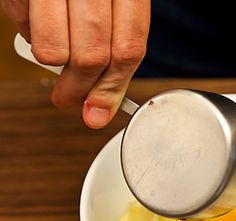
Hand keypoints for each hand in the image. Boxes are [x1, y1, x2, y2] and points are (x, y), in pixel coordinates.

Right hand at [1, 0, 149, 128]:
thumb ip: (112, 45)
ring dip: (52, 61)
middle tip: (68, 98)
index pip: (129, 49)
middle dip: (79, 87)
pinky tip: (37, 17)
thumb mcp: (113, 1)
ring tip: (52, 50)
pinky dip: (28, 31)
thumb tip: (100, 103)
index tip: (99, 111)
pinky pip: (23, 22)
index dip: (113, 87)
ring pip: (56, 49)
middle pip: (93, 55)